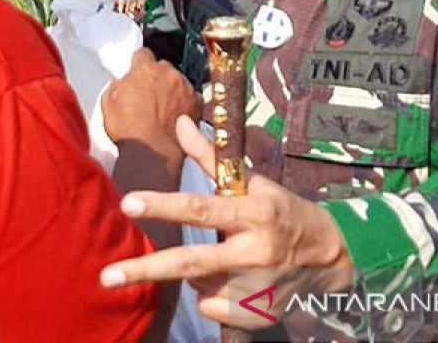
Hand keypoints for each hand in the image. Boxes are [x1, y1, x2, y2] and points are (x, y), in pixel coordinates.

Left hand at [99, 116, 354, 329]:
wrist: (331, 258)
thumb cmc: (282, 211)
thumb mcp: (254, 182)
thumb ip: (211, 158)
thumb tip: (180, 122)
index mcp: (254, 213)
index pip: (200, 209)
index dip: (163, 205)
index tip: (128, 203)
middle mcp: (255, 253)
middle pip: (190, 263)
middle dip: (145, 269)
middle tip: (107, 276)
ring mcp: (256, 288)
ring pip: (198, 284)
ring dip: (196, 271)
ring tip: (226, 257)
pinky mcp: (257, 314)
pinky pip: (211, 306)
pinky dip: (211, 294)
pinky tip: (235, 280)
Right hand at [103, 49, 198, 151]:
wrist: (153, 153)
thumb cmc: (129, 130)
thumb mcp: (109, 101)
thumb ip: (119, 83)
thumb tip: (124, 81)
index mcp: (144, 68)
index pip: (143, 54)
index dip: (138, 64)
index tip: (136, 71)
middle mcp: (168, 73)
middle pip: (162, 67)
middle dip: (156, 77)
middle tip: (147, 95)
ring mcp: (184, 87)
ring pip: (178, 80)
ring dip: (171, 89)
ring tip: (162, 108)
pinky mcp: (196, 103)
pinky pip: (191, 96)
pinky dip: (185, 102)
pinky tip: (175, 114)